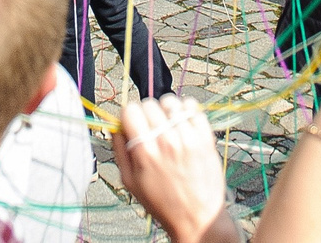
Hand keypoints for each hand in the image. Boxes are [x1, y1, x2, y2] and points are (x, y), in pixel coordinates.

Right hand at [114, 95, 228, 242]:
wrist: (197, 217)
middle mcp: (166, 140)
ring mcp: (188, 137)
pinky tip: (183, 124)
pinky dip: (186, 110)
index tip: (133, 124)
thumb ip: (119, 150)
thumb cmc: (163, 203)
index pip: (130, 110)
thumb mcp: (130, 182)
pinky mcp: (205, 136)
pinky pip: (192, 106)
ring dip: (166, 110)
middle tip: (151, 129)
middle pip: (149, 103)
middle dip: (146, 114)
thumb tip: (115, 127)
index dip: (129, 116)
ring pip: (170, 101)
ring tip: (168, 126)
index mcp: (145, 151)